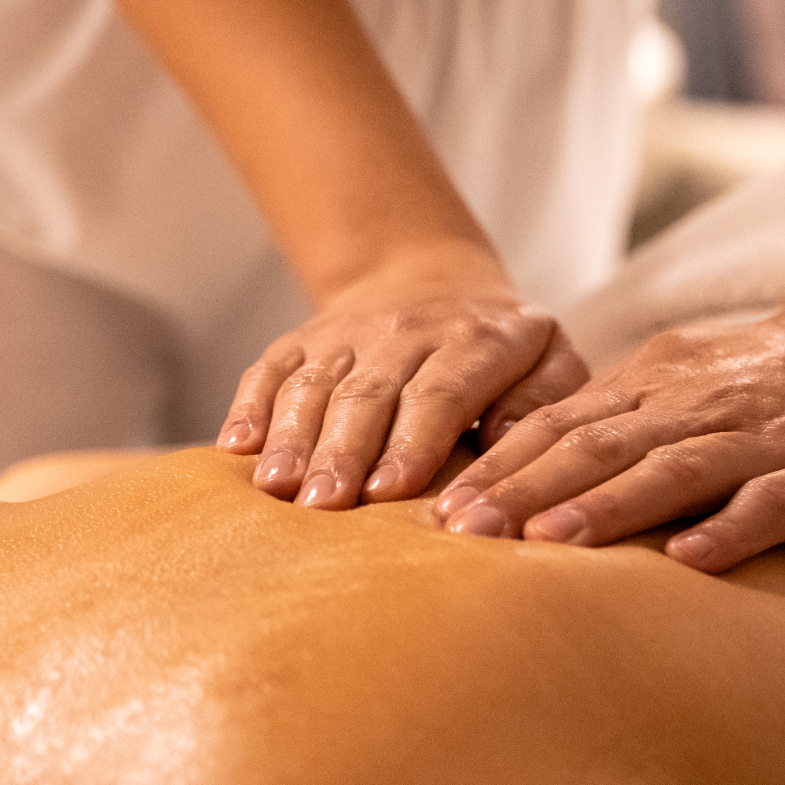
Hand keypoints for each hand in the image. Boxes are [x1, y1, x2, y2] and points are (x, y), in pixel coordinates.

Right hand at [218, 248, 588, 508]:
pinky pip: (270, 368)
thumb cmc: (505, 348)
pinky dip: (250, 406)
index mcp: (474, 341)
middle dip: (344, 452)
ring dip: (293, 437)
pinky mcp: (304, 339)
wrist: (433, 279)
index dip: (412, 442)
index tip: (389, 492)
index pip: (438, 394)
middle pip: (368, 395)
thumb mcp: (550, 361)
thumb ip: (540, 403)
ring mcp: (347, 334)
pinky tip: (235, 446)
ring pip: (315, 384)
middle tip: (323, 506)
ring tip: (276, 487)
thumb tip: (503, 445)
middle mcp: (405, 331)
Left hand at [430, 299, 784, 571]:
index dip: (503, 467)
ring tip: (546, 542)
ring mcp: (763, 443)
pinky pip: (772, 505)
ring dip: (608, 507)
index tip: (441, 510)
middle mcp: (698, 411)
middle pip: (602, 448)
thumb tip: (526, 458)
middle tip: (464, 532)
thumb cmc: (769, 375)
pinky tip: (688, 562)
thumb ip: (614, 417)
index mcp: (657, 389)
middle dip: (529, 490)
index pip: (565, 427)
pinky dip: (729, 531)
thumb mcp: (679, 381)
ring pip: (674, 472)